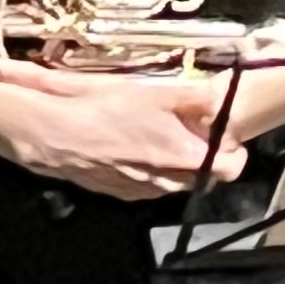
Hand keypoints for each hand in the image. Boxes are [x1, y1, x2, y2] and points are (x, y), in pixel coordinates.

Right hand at [0, 63, 253, 201]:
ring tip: (158, 136)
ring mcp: (141, 189)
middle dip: (203, 158)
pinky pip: (144, 185)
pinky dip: (145, 170)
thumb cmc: (102, 110)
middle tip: (192, 133)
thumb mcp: (154, 92)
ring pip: (173, 182)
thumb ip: (193, 97)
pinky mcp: (116, 191)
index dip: (233, 154)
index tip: (227, 138)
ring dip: (173, 164)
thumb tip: (218, 96)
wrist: (51, 133)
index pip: (231, 169)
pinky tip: (131, 147)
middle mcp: (166, 181)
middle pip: (202, 177)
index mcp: (183, 157)